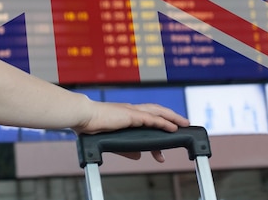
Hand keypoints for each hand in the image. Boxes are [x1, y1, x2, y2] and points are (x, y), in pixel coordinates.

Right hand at [72, 101, 189, 161]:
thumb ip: (127, 149)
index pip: (147, 120)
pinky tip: (173, 127)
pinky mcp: (132, 115)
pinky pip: (152, 119)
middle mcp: (131, 110)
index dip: (159, 130)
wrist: (83, 116)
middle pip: (157, 112)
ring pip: (158, 112)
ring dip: (172, 117)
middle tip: (183, 125)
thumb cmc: (91, 126)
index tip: (163, 144)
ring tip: (184, 123)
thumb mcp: (112, 140)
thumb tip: (139, 156)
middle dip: (171, 118)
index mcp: (126, 115)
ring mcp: (132, 111)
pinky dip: (164, 122)